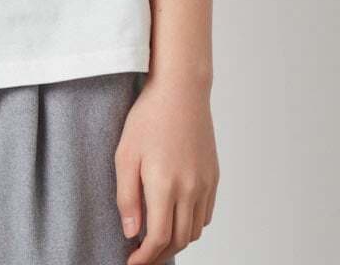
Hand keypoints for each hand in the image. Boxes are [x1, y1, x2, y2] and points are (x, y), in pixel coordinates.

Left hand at [115, 75, 219, 262]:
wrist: (181, 91)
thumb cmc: (148, 118)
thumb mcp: (125, 154)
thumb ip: (127, 196)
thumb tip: (131, 232)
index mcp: (166, 185)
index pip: (159, 238)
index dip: (145, 257)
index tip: (132, 263)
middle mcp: (191, 190)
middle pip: (179, 240)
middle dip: (159, 254)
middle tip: (141, 256)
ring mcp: (206, 184)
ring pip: (195, 230)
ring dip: (176, 241)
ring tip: (157, 241)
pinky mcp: (214, 177)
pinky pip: (205, 214)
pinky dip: (191, 225)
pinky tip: (176, 219)